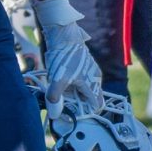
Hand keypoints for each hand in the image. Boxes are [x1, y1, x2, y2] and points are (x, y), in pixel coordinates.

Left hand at [33, 0, 103, 118]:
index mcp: (93, 84)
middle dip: (76, 103)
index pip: (97, 106)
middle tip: (62, 101)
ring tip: (59, 89)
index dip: (86, 112)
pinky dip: (70, 85)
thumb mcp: (57, 79)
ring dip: (72, 93)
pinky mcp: (83, 67)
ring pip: (83, 90)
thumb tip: (54, 115)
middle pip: (88, 99)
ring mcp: (90, 72)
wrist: (63, 35)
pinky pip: (79, 81)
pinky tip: (59, 80)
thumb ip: (55, 98)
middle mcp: (95, 79)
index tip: (72, 112)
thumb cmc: (64, 57)